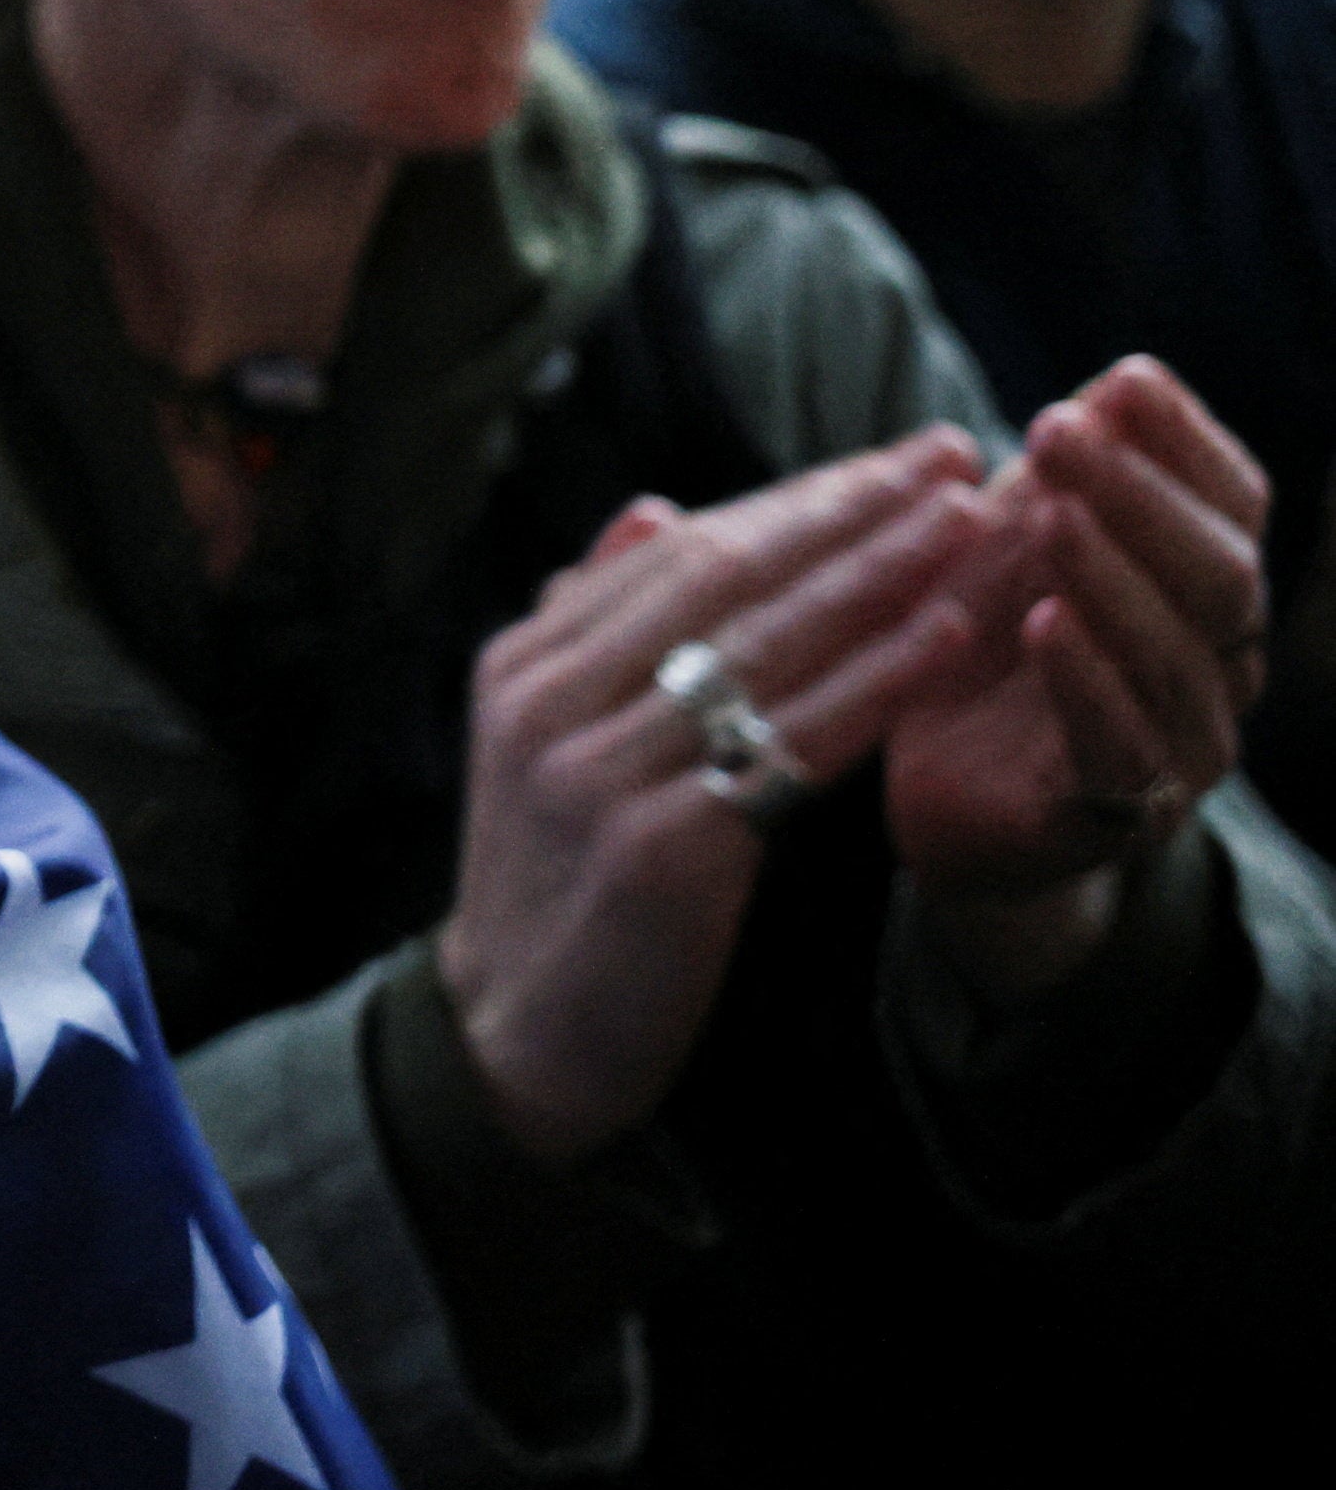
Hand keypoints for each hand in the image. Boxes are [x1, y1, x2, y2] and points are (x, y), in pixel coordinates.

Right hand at [435, 429, 1005, 1168]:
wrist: (515, 1038)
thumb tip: (657, 508)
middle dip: (852, 508)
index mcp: (526, 663)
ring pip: (767, 647)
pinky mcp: (658, 848)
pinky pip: (791, 744)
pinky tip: (947, 635)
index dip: (800, 496)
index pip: (684, 550)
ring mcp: (598, 772)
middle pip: (727, 577)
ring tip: (974, 521)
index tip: (899, 458)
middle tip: (956, 451)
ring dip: (882, 573)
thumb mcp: (549, 741)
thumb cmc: (556, 885)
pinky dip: (876, 681)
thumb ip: (597, 624)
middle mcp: (551, 700)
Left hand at [889, 361, 1272, 1004]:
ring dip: (1111, 578)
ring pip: (1174, 657)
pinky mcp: (1116, 814)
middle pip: (1221, 575)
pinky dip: (1085, 682)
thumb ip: (1061, 483)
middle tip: (1055, 428)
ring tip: (1050, 516)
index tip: (1126, 379)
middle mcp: (1218, 667)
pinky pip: (1119, 747)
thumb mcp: (1009, 552)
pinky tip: (1044, 624)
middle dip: (1140, 494)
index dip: (1188, 443)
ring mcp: (1180, 746)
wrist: (948, 802)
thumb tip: (1117, 384)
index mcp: (1202, 593)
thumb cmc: (986, 655)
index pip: (1234, 508)